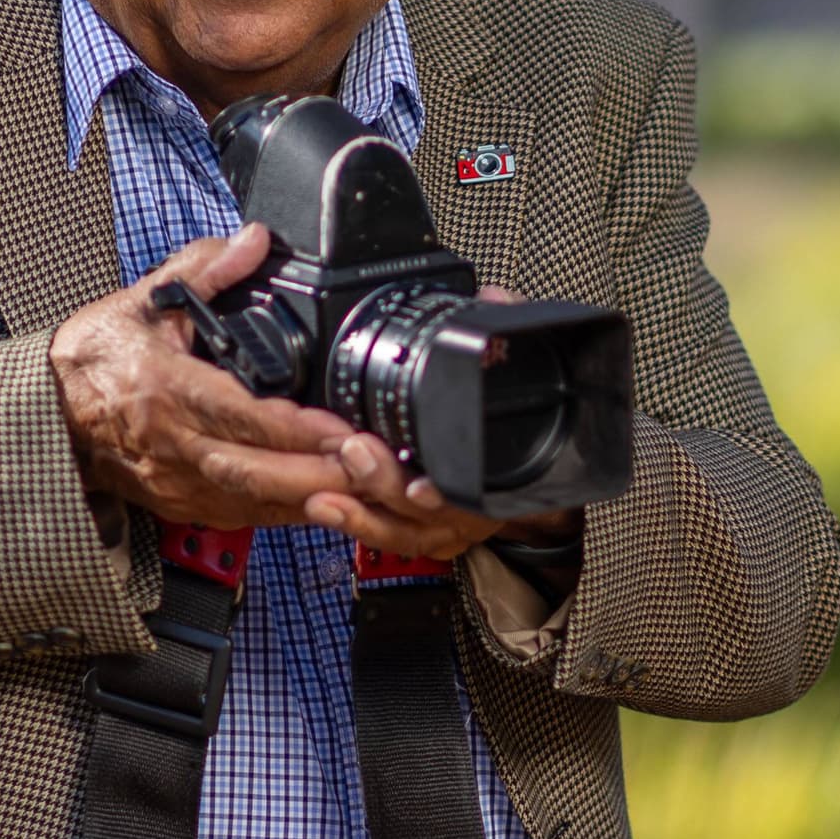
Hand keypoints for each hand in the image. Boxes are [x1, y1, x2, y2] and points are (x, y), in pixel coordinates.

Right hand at [51, 226, 359, 528]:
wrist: (47, 411)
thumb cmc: (93, 358)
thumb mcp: (143, 300)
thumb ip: (205, 269)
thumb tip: (254, 241)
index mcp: (166, 389)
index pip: (243, 415)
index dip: (297, 429)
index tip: (344, 430)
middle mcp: (174, 445)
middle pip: (259, 472)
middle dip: (323, 474)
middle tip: (377, 467)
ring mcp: (178, 482)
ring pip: (257, 503)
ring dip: (314, 499)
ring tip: (367, 489)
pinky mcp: (181, 505)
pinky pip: (245, 517)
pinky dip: (289, 513)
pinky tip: (328, 503)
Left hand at [303, 287, 586, 566]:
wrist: (513, 462)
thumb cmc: (505, 416)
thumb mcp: (509, 368)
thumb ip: (503, 332)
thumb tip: (495, 300)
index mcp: (494, 469)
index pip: (473, 486)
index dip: (447, 492)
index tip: (420, 486)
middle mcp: (471, 505)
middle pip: (428, 512)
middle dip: (387, 486)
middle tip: (355, 452)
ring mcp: (445, 523)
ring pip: (405, 530)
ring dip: (365, 513)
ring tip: (326, 495)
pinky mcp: (416, 528)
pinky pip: (386, 538)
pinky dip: (357, 525)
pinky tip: (326, 506)